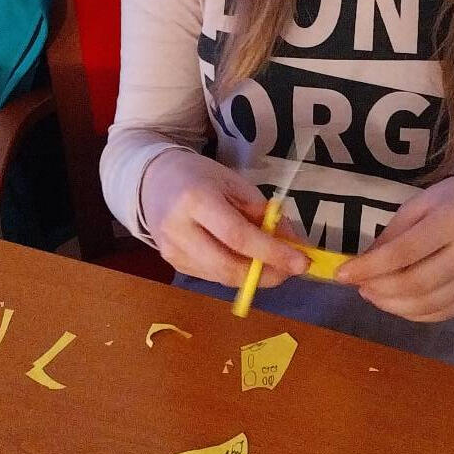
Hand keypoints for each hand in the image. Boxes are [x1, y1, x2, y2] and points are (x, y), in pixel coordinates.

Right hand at [139, 150, 307, 288]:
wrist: (152, 182)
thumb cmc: (199, 177)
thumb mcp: (235, 184)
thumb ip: (263, 213)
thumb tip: (294, 244)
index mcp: (196, 199)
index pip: (237, 236)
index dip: (272, 253)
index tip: (301, 262)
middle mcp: (179, 230)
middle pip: (227, 266)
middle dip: (266, 274)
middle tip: (291, 270)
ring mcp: (172, 251)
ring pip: (221, 276)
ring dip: (254, 276)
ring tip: (274, 264)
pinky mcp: (173, 264)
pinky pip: (212, 276)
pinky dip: (236, 272)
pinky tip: (247, 260)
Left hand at [334, 173, 453, 321]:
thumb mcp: (421, 203)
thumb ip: (393, 234)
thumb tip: (363, 265)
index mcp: (453, 220)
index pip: (403, 252)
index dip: (369, 267)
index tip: (342, 274)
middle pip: (416, 284)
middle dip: (379, 290)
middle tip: (359, 286)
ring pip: (429, 305)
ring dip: (393, 306)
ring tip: (374, 295)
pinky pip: (444, 312)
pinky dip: (414, 314)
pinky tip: (397, 304)